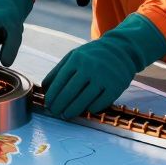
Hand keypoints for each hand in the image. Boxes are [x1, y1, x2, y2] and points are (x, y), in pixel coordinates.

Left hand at [42, 13, 165, 119]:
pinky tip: (85, 110)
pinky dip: (91, 109)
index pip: (60, 82)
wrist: (120, 50)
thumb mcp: (73, 56)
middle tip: (55, 112)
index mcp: (76, 59)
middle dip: (60, 106)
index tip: (48, 105)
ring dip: (72, 110)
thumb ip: (58, 71)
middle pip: (70, 93)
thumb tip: (45, 89)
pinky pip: (100, 103)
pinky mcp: (116, 87)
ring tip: (66, 114)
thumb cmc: (91, 55)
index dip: (52, 96)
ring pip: (84, 100)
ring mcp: (104, 78)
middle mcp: (90, 68)